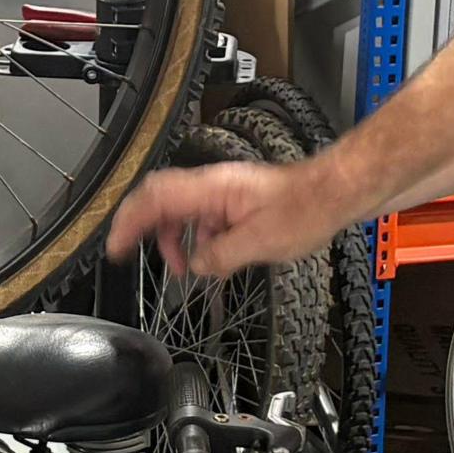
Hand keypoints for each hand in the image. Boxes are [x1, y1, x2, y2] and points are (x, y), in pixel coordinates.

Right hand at [107, 157, 352, 279]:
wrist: (337, 193)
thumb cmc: (306, 209)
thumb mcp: (259, 244)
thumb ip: (219, 257)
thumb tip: (197, 267)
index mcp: (212, 189)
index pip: (154, 198)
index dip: (128, 221)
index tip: (116, 245)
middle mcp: (215, 185)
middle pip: (162, 202)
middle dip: (146, 231)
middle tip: (134, 255)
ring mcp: (227, 191)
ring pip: (184, 211)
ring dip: (175, 239)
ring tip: (181, 267)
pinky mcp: (240, 201)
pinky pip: (206, 217)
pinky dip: (200, 238)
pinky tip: (211, 258)